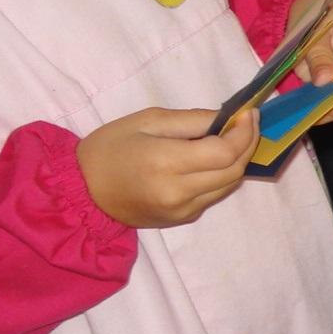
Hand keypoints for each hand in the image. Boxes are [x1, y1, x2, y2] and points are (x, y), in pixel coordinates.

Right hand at [77, 107, 260, 228]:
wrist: (82, 190)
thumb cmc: (109, 148)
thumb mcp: (146, 121)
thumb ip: (191, 120)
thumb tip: (229, 118)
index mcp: (165, 163)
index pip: (224, 152)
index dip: (244, 132)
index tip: (250, 114)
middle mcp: (178, 191)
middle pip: (234, 170)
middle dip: (247, 144)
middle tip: (248, 123)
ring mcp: (182, 210)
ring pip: (229, 185)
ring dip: (237, 161)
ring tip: (233, 138)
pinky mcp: (182, 219)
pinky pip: (214, 195)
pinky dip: (221, 176)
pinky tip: (212, 160)